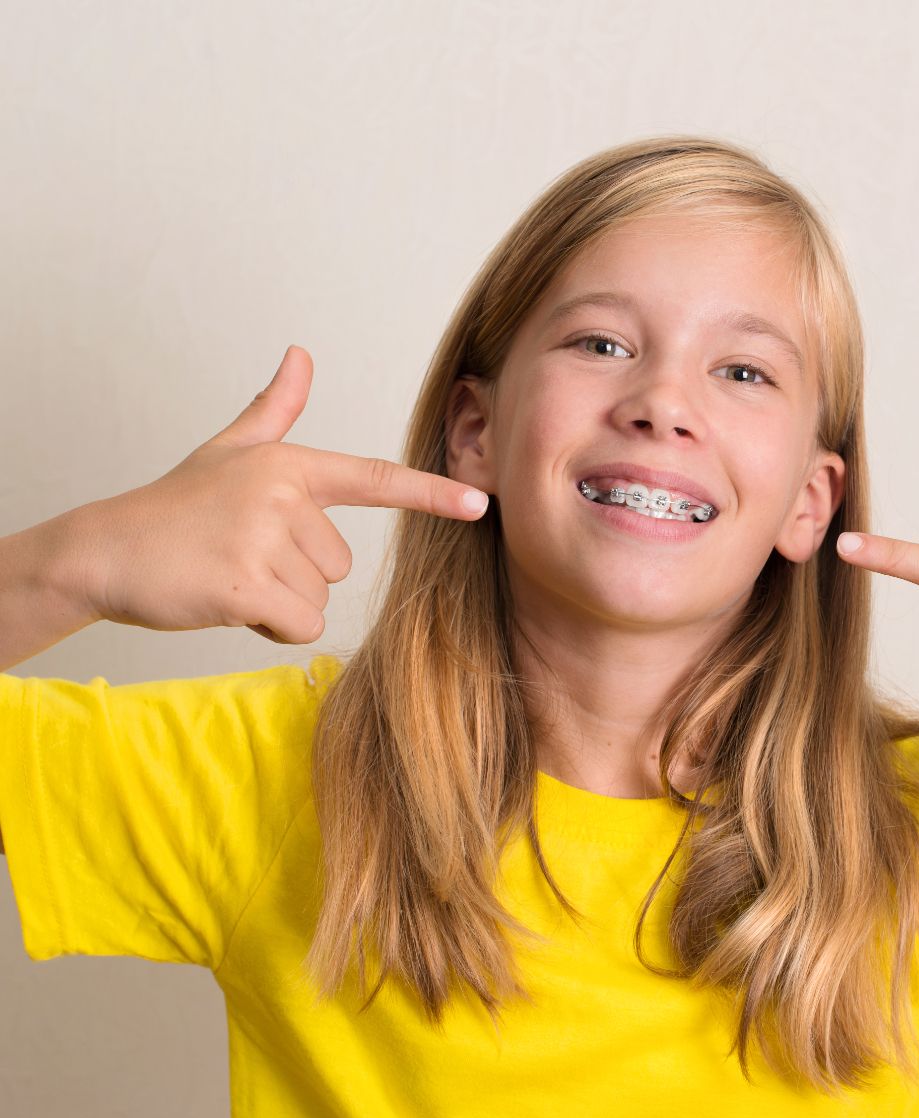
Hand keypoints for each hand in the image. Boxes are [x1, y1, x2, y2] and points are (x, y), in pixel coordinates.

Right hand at [76, 345, 489, 644]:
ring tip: (229, 574)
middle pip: (339, 563)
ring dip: (279, 600)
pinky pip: (300, 624)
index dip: (431, 493)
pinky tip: (228, 602)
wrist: (104, 550)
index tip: (478, 504)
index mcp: (290, 465)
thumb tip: (300, 354)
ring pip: (318, 596)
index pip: (375, 479)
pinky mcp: (246, 584)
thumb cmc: (175, 506)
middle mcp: (284, 494)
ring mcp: (264, 537)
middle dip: (295, 573)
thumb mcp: (229, 452)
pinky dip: (270, 627)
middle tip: (240, 555)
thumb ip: (273, 410)